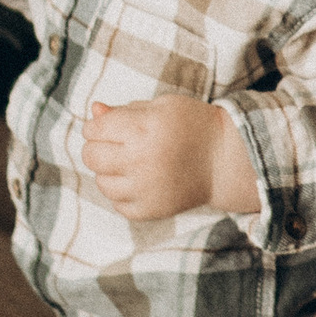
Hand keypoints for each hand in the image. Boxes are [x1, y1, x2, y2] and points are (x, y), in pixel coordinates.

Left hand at [84, 96, 259, 220]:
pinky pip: (118, 204)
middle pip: (91, 156)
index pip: (95, 129)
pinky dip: (123, 193)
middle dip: (97, 147)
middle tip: (116, 144)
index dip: (97, 125)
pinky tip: (140, 181)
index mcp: (143, 128)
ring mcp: (144, 189)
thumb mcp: (162, 106)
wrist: (224, 161)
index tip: (109, 126)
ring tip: (131, 162)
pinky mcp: (149, 210)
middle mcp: (140, 160)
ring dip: (110, 171)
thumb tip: (93, 110)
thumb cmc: (193, 126)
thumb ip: (124, 109)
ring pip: (101, 182)